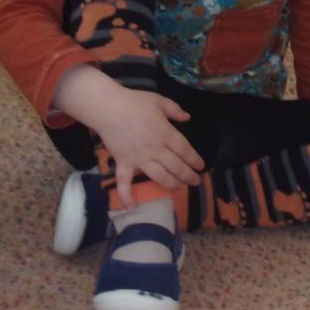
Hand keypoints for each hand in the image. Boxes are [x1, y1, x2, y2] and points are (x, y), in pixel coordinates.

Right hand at [53, 65, 203, 207]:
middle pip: (176, 167)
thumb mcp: (160, 101)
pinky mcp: (123, 163)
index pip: (185, 151)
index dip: (195, 160)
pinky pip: (125, 183)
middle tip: (196, 182)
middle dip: (188, 176)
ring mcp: (139, 159)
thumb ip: (175, 110)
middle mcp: (155, 150)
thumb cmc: (135, 102)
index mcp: (166, 134)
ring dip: (171, 185)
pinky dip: (128, 197)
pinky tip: (133, 208)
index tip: (201, 166)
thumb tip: (188, 117)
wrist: (108, 108)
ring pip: (159, 177)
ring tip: (179, 188)